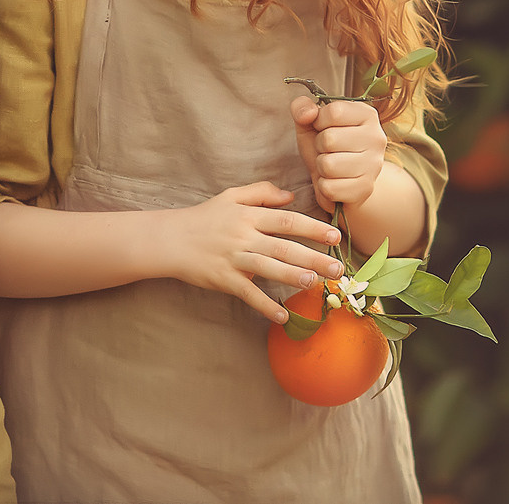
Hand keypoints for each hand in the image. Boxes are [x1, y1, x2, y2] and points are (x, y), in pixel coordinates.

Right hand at [151, 182, 344, 323]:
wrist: (171, 239)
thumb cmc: (204, 217)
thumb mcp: (231, 196)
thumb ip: (262, 192)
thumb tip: (291, 196)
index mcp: (249, 215)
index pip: (287, 220)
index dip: (312, 228)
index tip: (334, 236)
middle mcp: (244, 236)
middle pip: (284, 246)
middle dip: (313, 257)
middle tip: (337, 267)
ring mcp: (234, 258)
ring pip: (268, 268)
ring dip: (293, 276)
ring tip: (315, 283)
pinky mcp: (224, 279)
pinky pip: (247, 293)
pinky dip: (265, 305)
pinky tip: (282, 316)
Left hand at [292, 94, 387, 210]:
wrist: (341, 178)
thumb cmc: (326, 145)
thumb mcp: (310, 122)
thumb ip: (302, 107)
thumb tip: (308, 114)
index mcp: (366, 115)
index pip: (334, 111)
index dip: (319, 122)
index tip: (324, 128)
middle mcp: (376, 138)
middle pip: (330, 139)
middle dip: (319, 146)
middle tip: (329, 150)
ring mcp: (374, 165)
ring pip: (328, 165)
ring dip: (321, 167)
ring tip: (331, 164)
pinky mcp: (366, 189)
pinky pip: (329, 188)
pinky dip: (324, 186)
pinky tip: (335, 181)